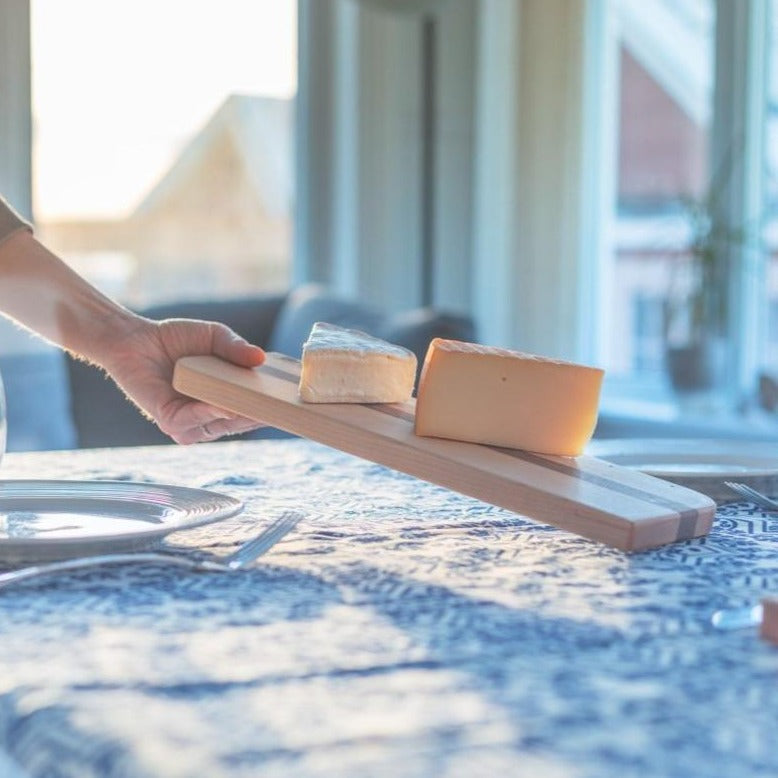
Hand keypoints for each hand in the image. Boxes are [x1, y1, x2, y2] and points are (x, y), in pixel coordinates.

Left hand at [102, 316, 265, 443]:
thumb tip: (262, 359)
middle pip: (241, 422)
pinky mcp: (167, 419)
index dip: (272, 407)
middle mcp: (208, 415)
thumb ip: (236, 348)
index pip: (253, 410)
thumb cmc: (177, 338)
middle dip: (259, 414)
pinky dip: (205, 415)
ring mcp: (189, 421)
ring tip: (251, 404)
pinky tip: (218, 405)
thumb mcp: (215, 337)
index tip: (292, 401)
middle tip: (281, 405)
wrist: (136, 337)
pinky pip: (190, 423)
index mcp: (224, 400)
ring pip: (218, 426)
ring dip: (234, 416)